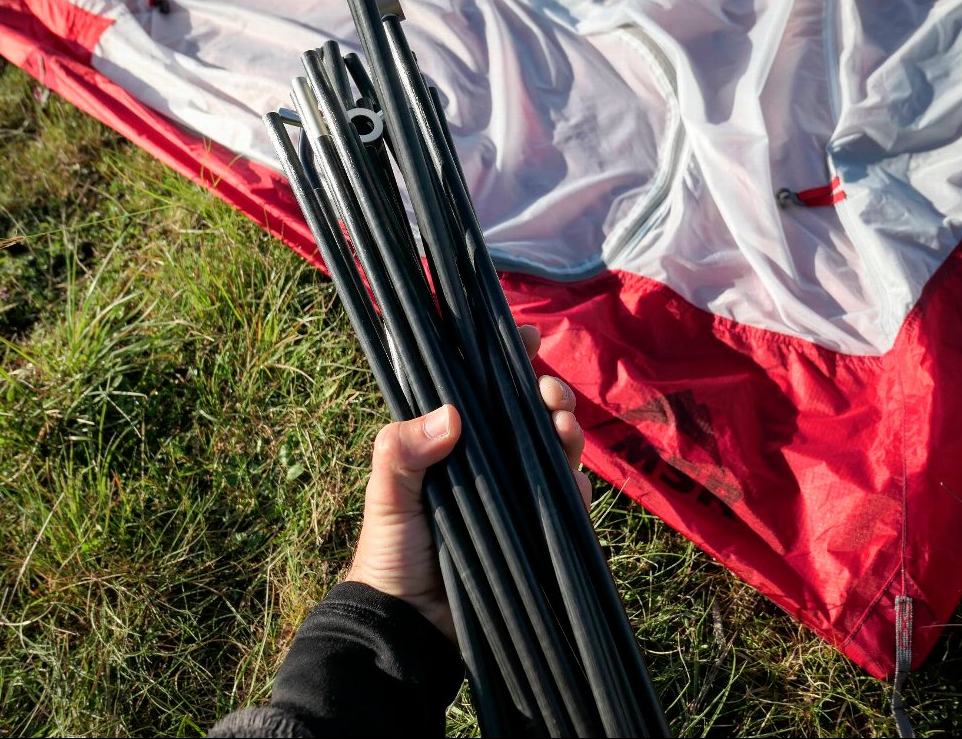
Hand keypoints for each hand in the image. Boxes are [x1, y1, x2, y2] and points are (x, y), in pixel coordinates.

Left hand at [344, 324, 591, 642]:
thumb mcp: (386, 494)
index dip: (505, 358)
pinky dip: (575, 486)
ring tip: (564, 426)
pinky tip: (573, 478)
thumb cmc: (390, 552)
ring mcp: (514, 494)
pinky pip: (565, 501)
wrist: (411, 625)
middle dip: (547, 393)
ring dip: (567, 431)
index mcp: (451, 443)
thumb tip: (452, 415)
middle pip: (528, 414)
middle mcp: (488, 462)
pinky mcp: (536, 530)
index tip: (525, 336)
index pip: (482, 389)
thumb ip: (403, 452)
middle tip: (548, 392)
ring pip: (553, 450)